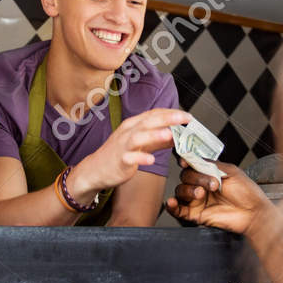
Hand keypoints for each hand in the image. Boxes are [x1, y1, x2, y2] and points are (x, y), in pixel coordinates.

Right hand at [67, 108, 190, 197]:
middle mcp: (128, 132)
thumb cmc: (119, 154)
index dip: (171, 113)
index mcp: (134, 125)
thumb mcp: (141, 143)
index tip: (187, 116)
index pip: (154, 114)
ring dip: (154, 135)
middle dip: (167, 118)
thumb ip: (159, 139)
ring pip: (138, 137)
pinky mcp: (119, 161)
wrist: (95, 170)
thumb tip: (178, 135)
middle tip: (184, 118)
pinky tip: (150, 160)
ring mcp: (123, 146)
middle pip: (148, 121)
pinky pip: (130, 158)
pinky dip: (140, 158)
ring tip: (170, 135)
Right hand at [165, 160, 269, 235]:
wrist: (253, 213)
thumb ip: (210, 164)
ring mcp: (197, 200)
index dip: (186, 161)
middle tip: (212, 184)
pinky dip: (172, 206)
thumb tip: (193, 157)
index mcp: (208, 173)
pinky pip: (177, 211)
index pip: (191, 164)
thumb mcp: (230, 171)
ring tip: (201, 194)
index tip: (185, 161)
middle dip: (196, 178)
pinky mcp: (196, 214)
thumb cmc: (246, 192)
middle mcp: (200, 185)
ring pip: (181, 191)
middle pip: (185, 177)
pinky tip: (172, 202)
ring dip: (188, 190)